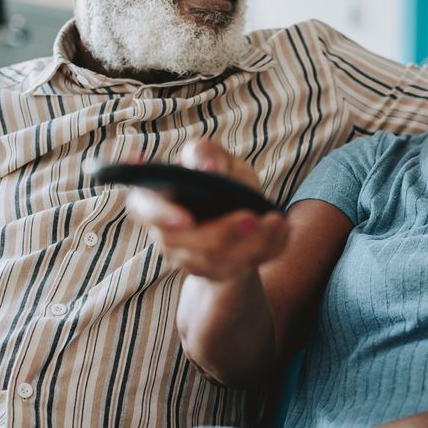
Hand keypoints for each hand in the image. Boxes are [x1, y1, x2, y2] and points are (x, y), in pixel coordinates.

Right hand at [125, 139, 289, 280]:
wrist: (238, 209)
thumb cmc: (219, 177)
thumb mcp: (214, 157)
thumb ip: (206, 153)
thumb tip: (208, 167)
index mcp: (154, 200)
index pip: (144, 209)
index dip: (161, 215)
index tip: (186, 219)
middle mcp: (168, 235)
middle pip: (184, 244)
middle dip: (220, 233)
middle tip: (250, 218)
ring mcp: (191, 260)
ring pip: (216, 262)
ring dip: (250, 243)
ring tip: (275, 220)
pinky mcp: (219, 273)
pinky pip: (244, 267)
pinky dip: (268, 248)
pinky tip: (283, 229)